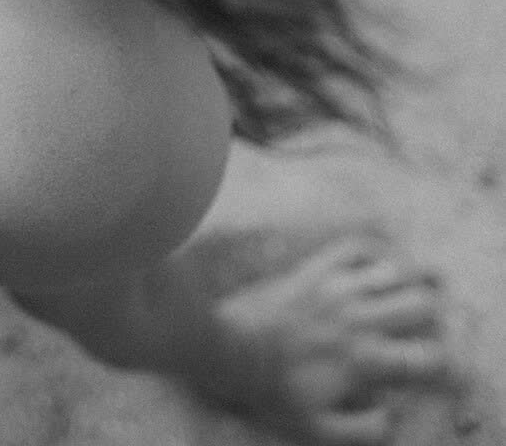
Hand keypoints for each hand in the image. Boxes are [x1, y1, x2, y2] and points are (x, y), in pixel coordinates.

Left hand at [195, 233, 466, 444]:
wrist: (230, 347)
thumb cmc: (274, 389)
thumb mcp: (320, 427)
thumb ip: (364, 428)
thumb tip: (394, 415)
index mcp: (364, 359)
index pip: (423, 359)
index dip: (444, 364)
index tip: (442, 366)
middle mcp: (357, 318)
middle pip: (418, 305)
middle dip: (435, 314)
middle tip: (434, 318)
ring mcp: (336, 287)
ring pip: (393, 270)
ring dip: (415, 275)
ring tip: (427, 278)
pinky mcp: (314, 268)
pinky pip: (354, 246)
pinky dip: (374, 248)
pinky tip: (381, 254)